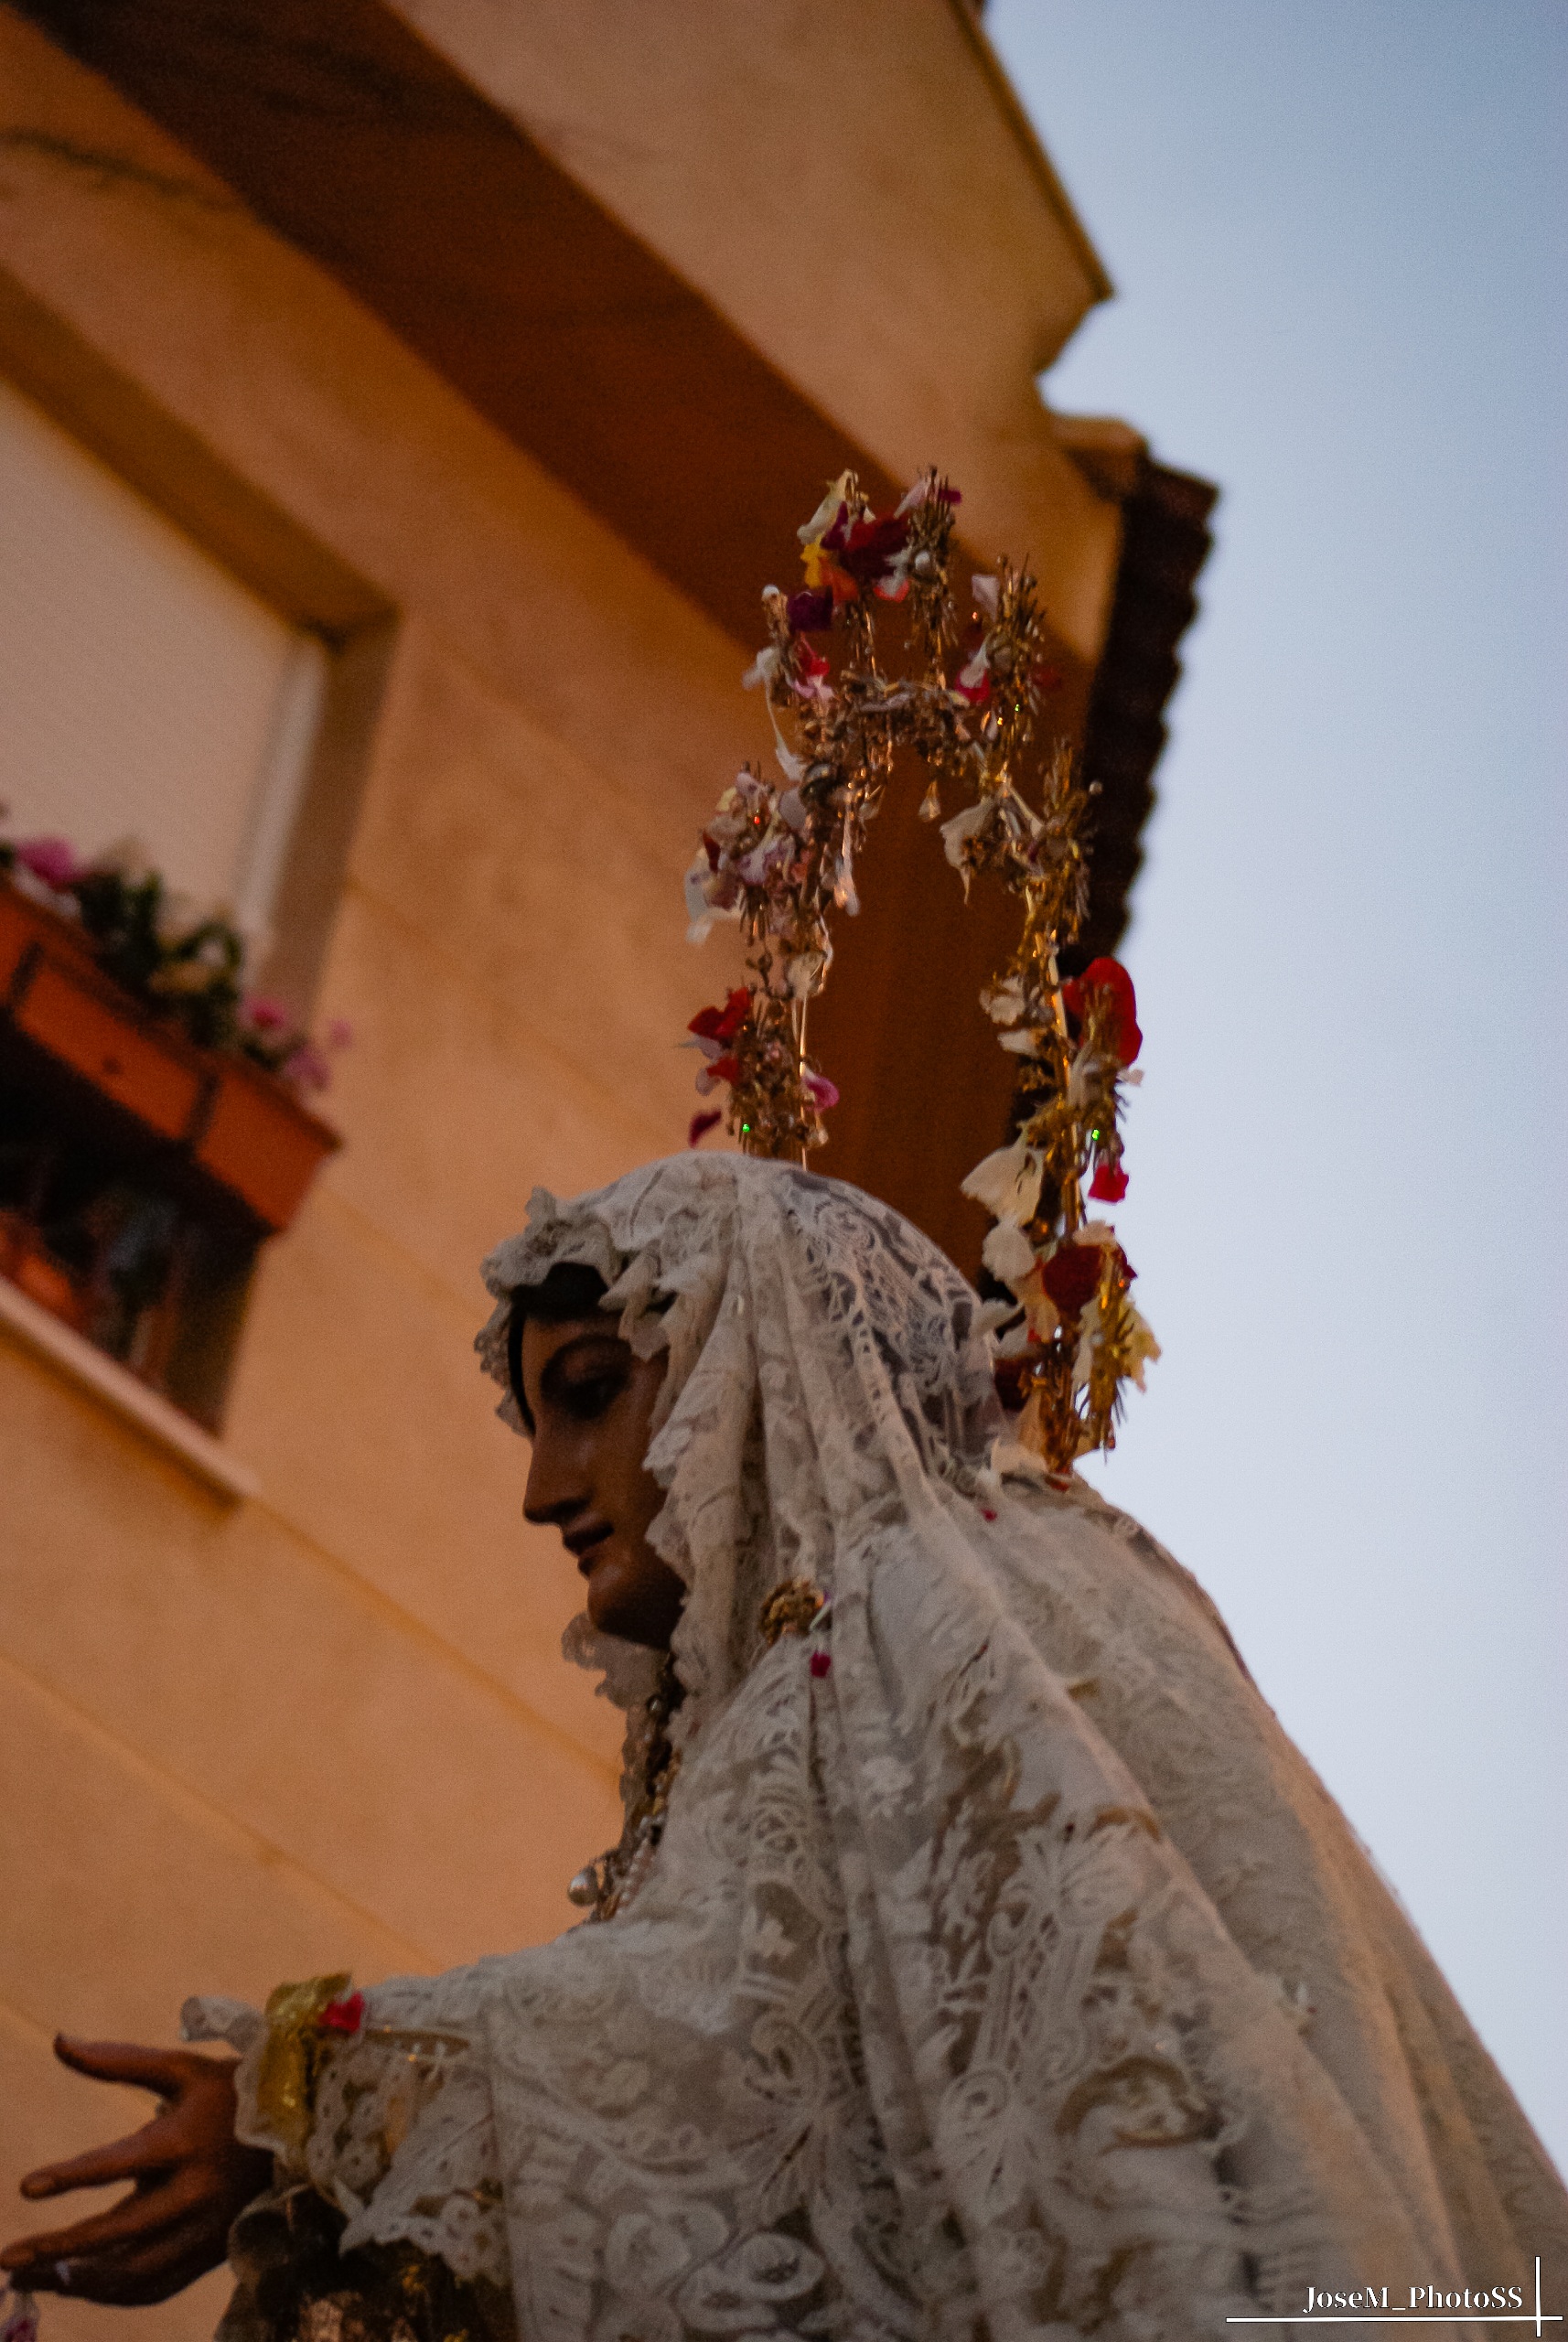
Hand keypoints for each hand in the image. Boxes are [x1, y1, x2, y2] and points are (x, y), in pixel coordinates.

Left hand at [1, 2036, 273, 2305]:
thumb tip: (58, 2040)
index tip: (26, 2187)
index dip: (72, 2175)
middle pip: (120, 2232)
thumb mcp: (180, 2068)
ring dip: (79, 2281)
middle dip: (60, 2248)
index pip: (119, 2163)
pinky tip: (77, 2287)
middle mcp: (195, 2192)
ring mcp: (205, 2230)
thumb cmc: (232, 2090)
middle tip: (8, 2257)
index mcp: (185, 2141)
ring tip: (33, 2277)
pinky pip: (155, 2288)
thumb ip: (118, 2060)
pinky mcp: (210, 2253)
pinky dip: (113, 2295)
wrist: (301, 2129)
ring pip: (134, 2272)